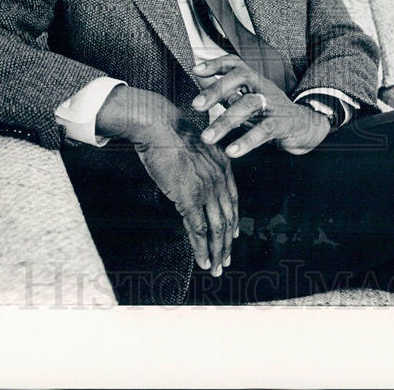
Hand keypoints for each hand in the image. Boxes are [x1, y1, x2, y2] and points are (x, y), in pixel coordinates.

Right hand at [96, 85, 238, 274]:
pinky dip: (202, 248)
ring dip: (217, 252)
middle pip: (228, 219)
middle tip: (225, 261)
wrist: (158, 125)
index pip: (233, 201)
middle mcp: (219, 179)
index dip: (234, 221)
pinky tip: (202, 260)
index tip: (234, 235)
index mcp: (222, 166)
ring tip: (214, 267)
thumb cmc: (169, 132)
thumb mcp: (195, 147)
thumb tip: (193, 178)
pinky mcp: (189, 197)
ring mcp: (205, 189)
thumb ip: (199, 165)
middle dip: (227, 243)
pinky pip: (199, 229)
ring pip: (217, 228)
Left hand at [192, 55, 332, 157]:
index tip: (196, 69)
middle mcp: (263, 87)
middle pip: (241, 77)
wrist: (304, 127)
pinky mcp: (283, 124)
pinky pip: (264, 130)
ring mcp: (274, 104)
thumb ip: (225, 92)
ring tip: (207, 138)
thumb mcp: (245, 100)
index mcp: (253, 80)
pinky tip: (231, 151)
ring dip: (225, 121)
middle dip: (217, 89)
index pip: (235, 64)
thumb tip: (199, 80)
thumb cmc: (269, 113)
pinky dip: (246, 141)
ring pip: (249, 104)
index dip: (216, 63)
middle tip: (196, 105)